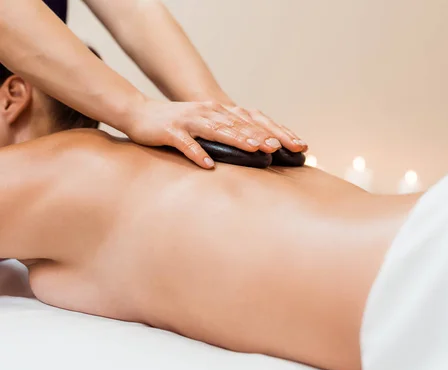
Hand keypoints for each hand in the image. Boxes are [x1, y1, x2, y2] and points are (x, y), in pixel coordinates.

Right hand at [125, 99, 307, 168]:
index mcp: (219, 112)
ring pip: (217, 130)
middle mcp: (208, 113)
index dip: (273, 132)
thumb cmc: (179, 123)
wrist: (140, 113)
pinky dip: (197, 153)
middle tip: (280, 147)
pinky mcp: (172, 131)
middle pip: (239, 125)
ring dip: (236, 140)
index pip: (252, 122)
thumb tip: (258, 147)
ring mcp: (190, 121)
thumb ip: (229, 133)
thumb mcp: (207, 124)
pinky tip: (208, 165)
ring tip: (254, 149)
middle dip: (260, 136)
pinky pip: (186, 144)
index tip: (293, 144)